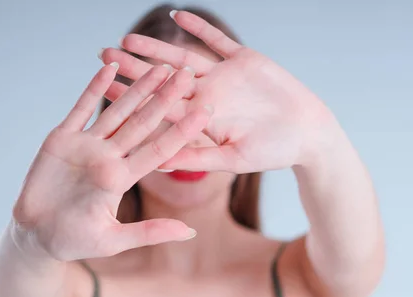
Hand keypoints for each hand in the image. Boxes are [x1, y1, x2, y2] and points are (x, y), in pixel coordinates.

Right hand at [13, 63, 210, 260]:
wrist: (37, 235)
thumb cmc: (75, 241)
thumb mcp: (113, 240)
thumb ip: (151, 232)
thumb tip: (191, 231)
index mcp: (124, 177)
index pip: (160, 149)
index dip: (182, 130)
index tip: (206, 110)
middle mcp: (110, 157)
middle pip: (144, 123)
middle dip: (165, 98)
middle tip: (188, 74)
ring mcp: (86, 145)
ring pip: (116, 110)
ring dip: (136, 88)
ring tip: (158, 67)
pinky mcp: (61, 139)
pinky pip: (80, 108)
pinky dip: (94, 88)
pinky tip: (110, 67)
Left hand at [99, 10, 341, 172]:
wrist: (308, 132)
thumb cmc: (273, 152)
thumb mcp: (233, 159)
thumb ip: (197, 159)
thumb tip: (159, 165)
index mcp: (201, 120)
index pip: (159, 107)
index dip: (133, 98)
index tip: (106, 88)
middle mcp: (207, 96)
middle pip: (163, 79)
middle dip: (135, 67)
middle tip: (103, 54)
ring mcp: (223, 76)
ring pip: (183, 58)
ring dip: (157, 47)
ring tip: (128, 37)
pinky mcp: (243, 59)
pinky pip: (217, 40)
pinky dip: (199, 28)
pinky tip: (177, 16)